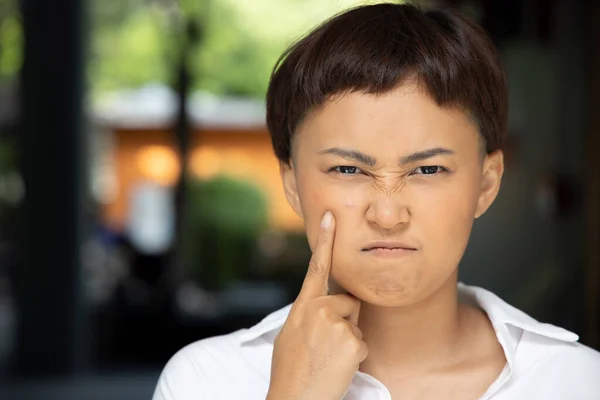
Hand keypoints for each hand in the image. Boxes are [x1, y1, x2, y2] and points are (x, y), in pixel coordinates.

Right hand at [266, 211, 366, 399]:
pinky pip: (362, 344)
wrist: (294, 399)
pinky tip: (336, 367)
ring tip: (327, 359)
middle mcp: (319, 309)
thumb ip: (309, 314)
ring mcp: (336, 324)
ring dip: (348, 341)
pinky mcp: (352, 342)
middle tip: (325, 347)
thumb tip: (325, 307)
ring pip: (355, 324)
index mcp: (302, 306)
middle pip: (348, 303)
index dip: (324, 240)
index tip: (331, 217)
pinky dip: (354, 357)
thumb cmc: (291, 370)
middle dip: (344, 321)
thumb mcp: (291, 334)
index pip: (316, 266)